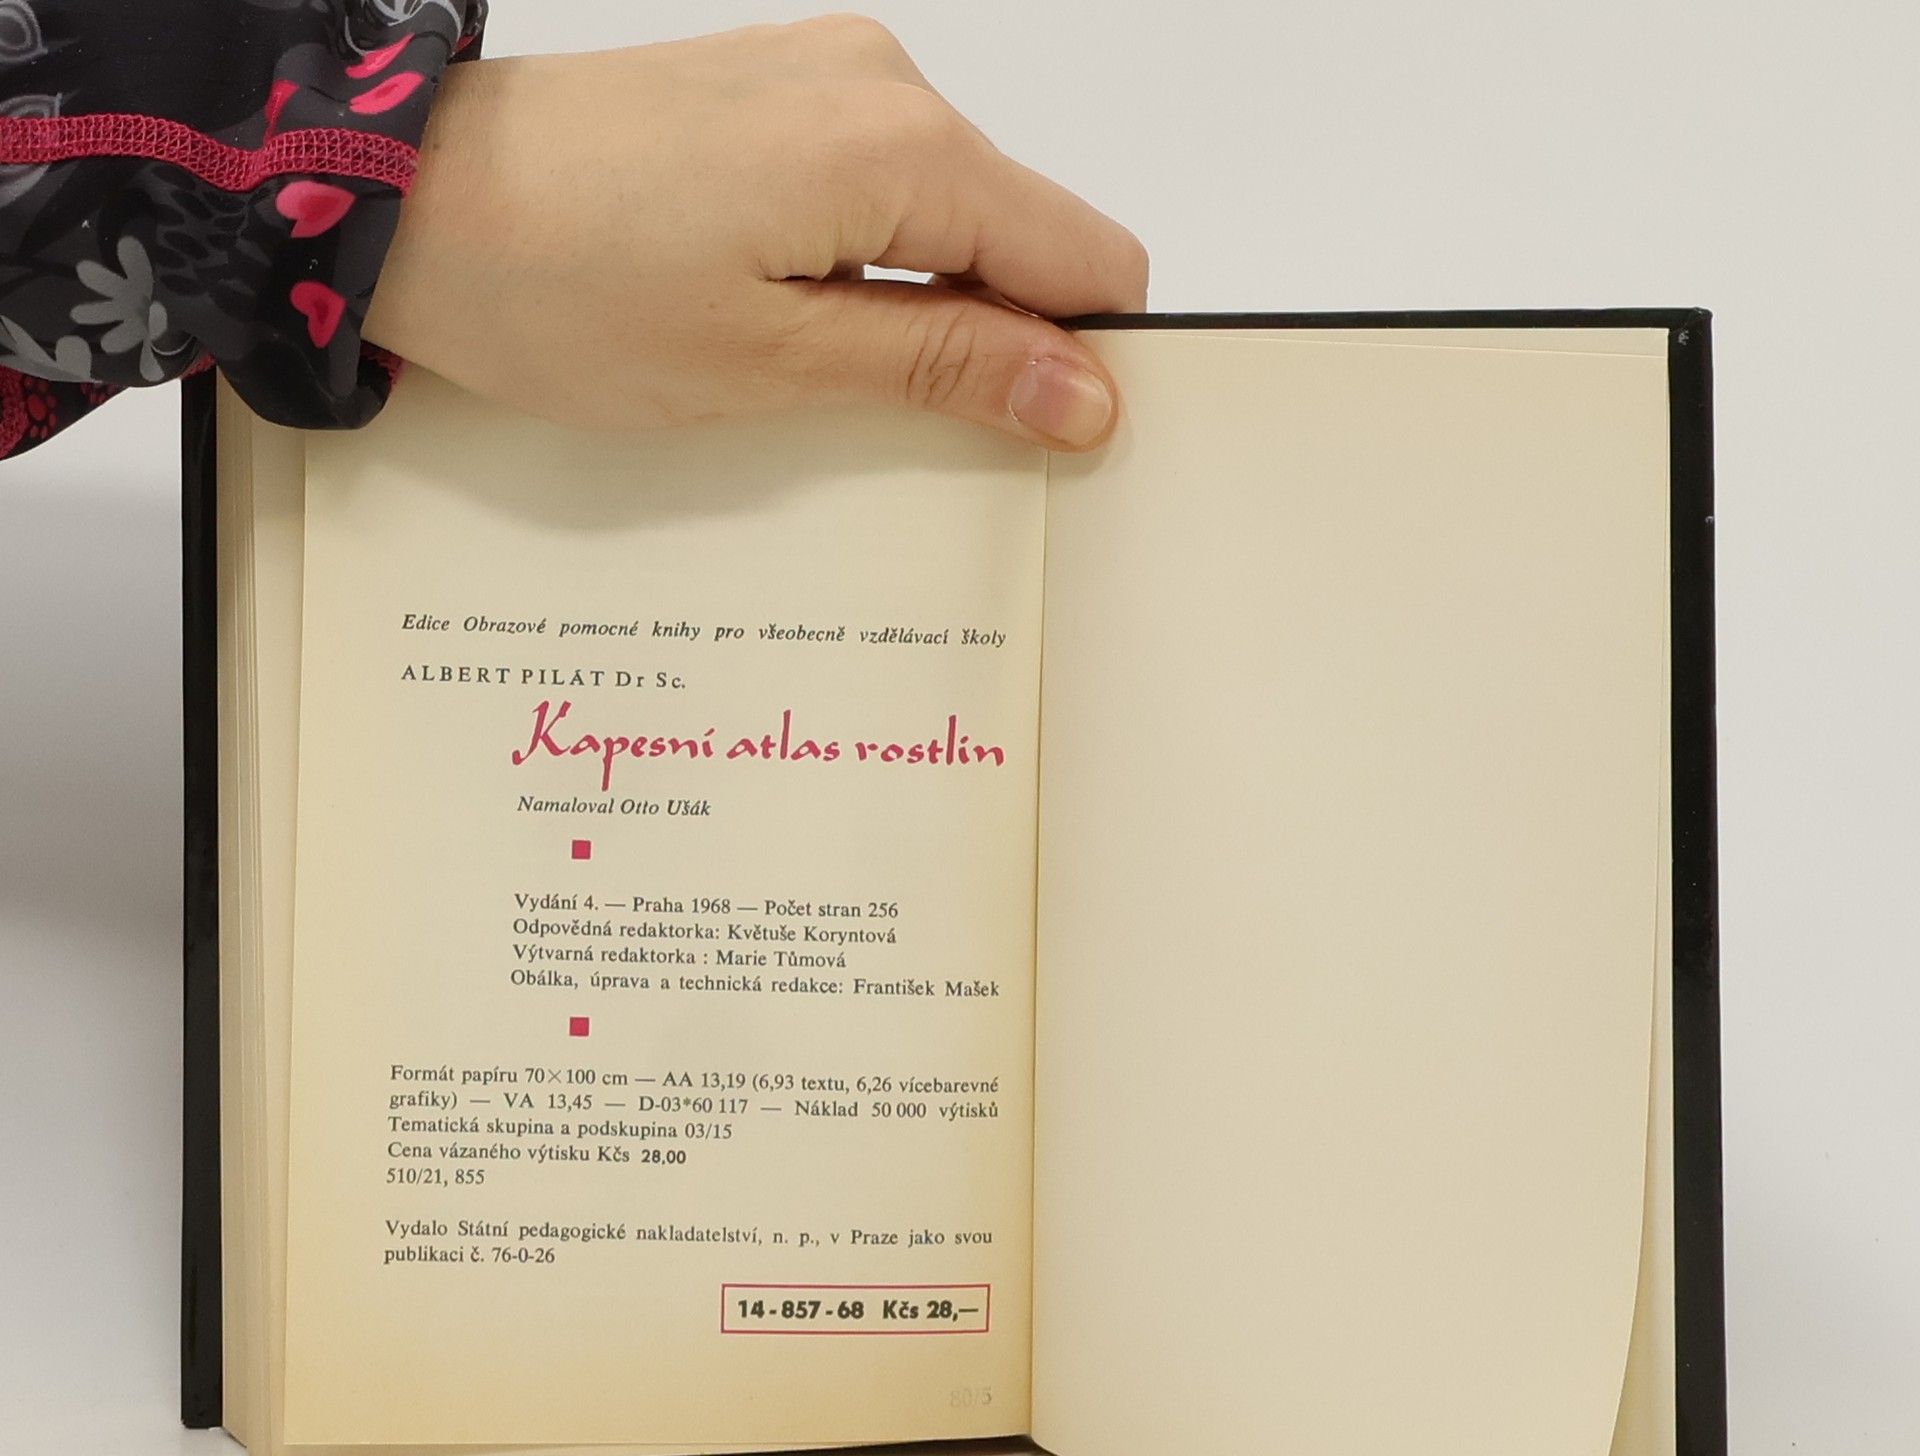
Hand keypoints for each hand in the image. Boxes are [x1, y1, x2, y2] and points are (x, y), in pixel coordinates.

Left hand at [365, 16, 1149, 451]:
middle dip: (1002, 343)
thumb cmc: (566, 290)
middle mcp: (884, 83)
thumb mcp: (774, 361)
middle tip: (909, 440)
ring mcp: (827, 77)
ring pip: (953, 219)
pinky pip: (880, 192)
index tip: (1043, 449)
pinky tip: (791, 327)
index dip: (1083, 360)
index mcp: (904, 146)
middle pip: (1025, 235)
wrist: (405, 202)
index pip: (1088, 256)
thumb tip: (1086, 394)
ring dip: (927, 314)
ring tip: (822, 384)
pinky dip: (868, 272)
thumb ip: (946, 368)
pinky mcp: (775, 94)